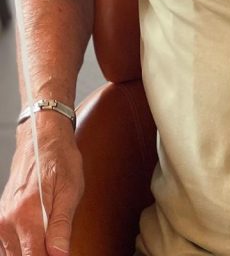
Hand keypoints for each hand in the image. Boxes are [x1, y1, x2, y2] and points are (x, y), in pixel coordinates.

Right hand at [0, 119, 83, 255]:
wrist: (41, 137)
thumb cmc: (59, 158)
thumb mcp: (70, 189)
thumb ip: (62, 226)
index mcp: (26, 213)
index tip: (60, 255)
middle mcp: (7, 219)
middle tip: (58, 246)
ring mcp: (1, 219)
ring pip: (12, 255)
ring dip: (31, 252)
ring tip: (49, 240)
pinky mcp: (0, 218)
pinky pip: (7, 245)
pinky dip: (22, 247)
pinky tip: (37, 239)